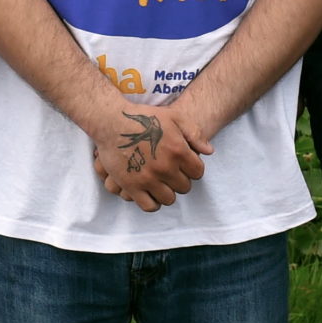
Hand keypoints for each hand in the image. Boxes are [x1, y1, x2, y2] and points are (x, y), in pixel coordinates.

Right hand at [88, 104, 209, 210]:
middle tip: (172, 172)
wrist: (111, 121)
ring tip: (161, 182)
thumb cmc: (144, 117)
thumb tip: (209, 151)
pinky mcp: (131, 186)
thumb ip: (195, 133)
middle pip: (184, 187)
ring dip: (168, 192)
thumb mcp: (174, 116)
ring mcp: (148, 179)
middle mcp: (165, 167)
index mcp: (178, 150)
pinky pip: (149, 206)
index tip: (185, 165)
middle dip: (181, 180)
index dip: (193, 169)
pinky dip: (153, 202)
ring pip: (169, 199)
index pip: (198, 172)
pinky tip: (151, 192)